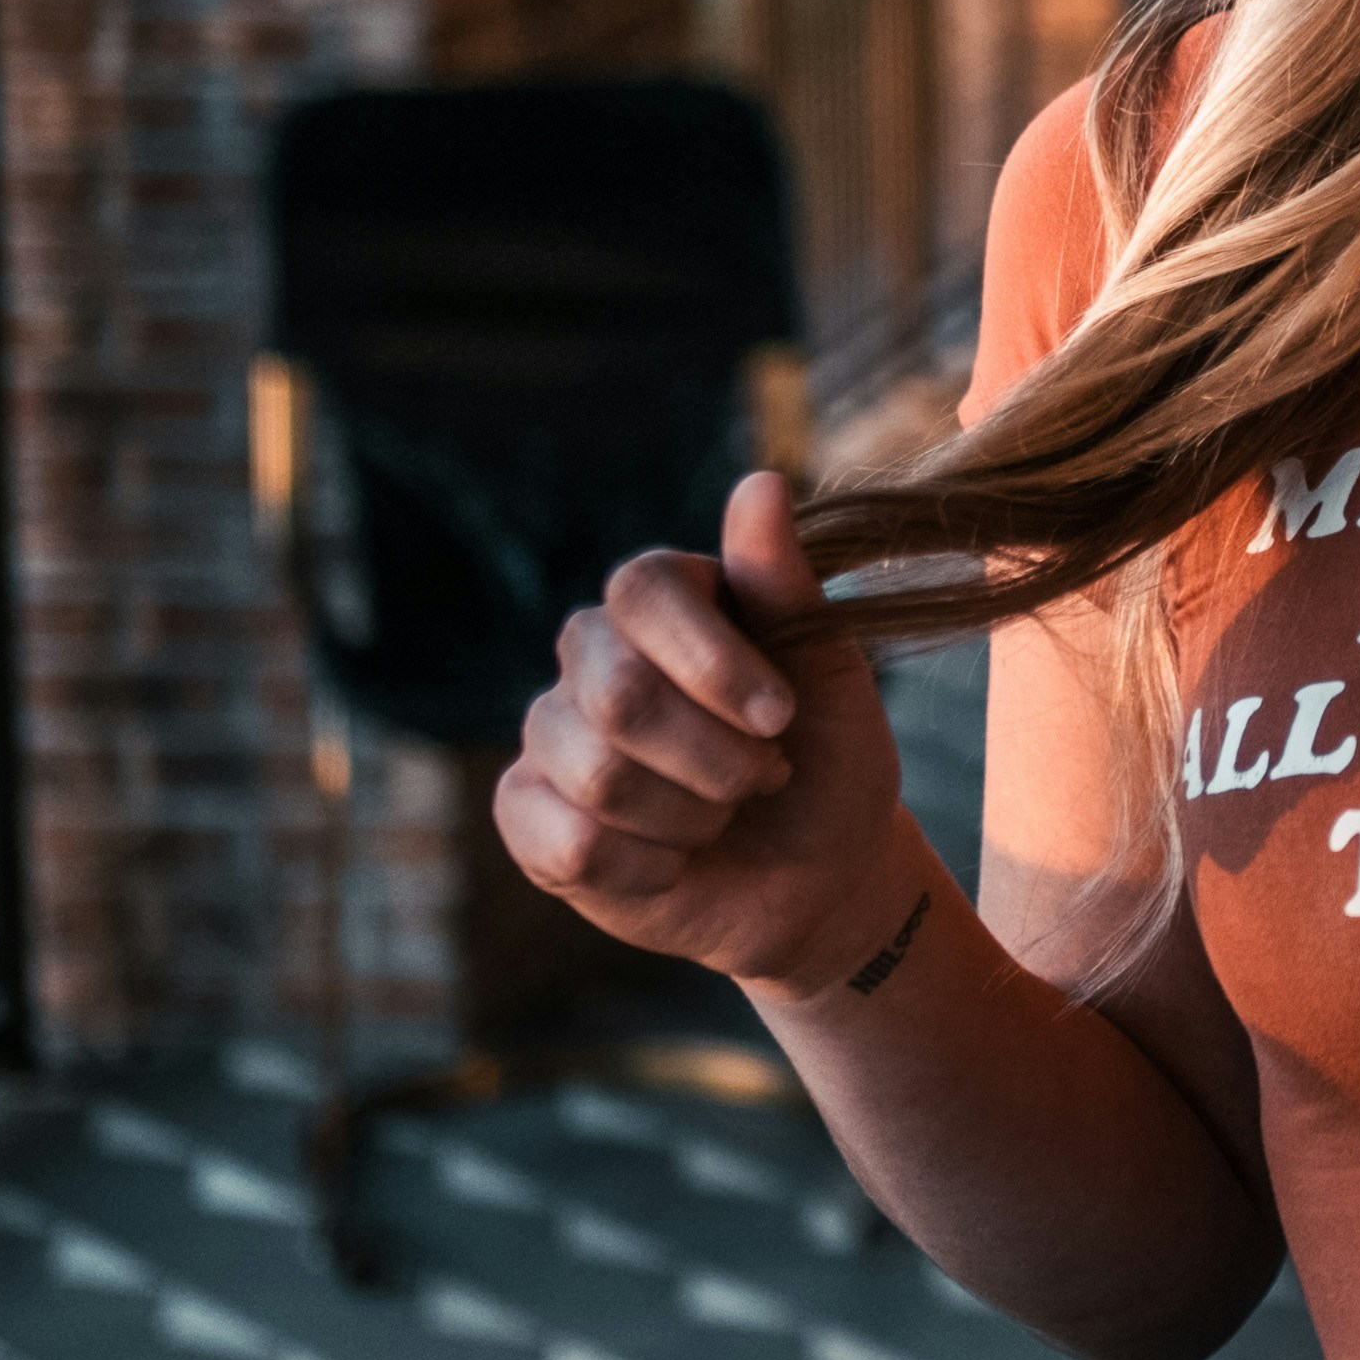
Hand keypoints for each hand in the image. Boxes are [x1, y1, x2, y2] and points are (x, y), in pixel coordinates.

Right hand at [493, 470, 924, 999]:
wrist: (816, 874)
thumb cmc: (827, 759)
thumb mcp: (832, 673)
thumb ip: (785, 585)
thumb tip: (760, 484)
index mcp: (661, 597)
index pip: (642, 591)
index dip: (713, 664)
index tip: (782, 716)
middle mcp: (591, 651)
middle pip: (619, 695)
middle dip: (717, 757)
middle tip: (765, 776)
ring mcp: (549, 731)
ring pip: (598, 777)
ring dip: (692, 816)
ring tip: (722, 813)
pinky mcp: (526, 813)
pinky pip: (571, 842)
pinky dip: (648, 866)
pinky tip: (674, 860)